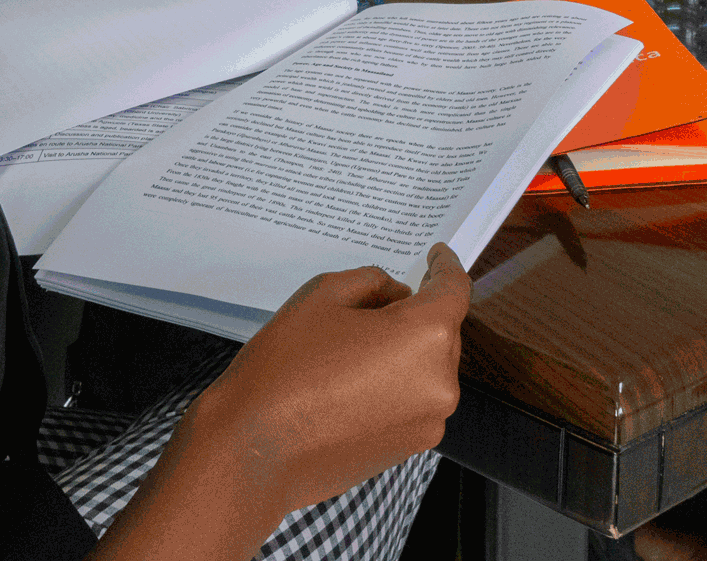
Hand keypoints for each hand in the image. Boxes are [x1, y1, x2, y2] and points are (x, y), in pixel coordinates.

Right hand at [182, 243, 470, 515]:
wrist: (254, 451)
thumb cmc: (284, 368)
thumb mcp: (322, 297)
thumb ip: (371, 283)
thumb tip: (395, 296)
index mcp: (425, 336)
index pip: (453, 290)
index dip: (445, 266)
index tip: (436, 255)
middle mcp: (440, 382)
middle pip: (441, 331)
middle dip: (413, 313)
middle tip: (370, 306)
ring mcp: (429, 421)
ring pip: (427, 367)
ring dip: (403, 351)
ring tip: (351, 350)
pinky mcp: (410, 448)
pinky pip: (414, 400)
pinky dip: (394, 383)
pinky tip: (350, 383)